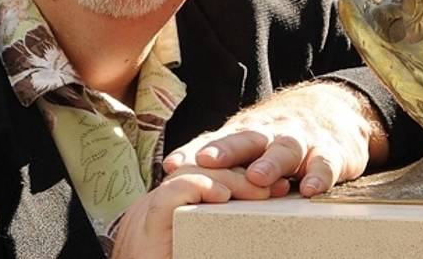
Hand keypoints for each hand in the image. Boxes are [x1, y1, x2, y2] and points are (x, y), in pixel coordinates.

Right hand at [110, 167, 288, 258]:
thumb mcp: (201, 251)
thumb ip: (222, 242)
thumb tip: (255, 240)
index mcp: (170, 215)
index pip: (204, 179)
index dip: (240, 179)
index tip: (273, 190)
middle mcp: (156, 207)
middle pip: (200, 171)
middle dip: (241, 174)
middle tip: (276, 186)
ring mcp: (148, 213)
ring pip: (188, 175)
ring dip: (230, 179)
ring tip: (261, 190)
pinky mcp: (146, 224)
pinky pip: (173, 194)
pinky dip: (200, 189)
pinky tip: (224, 196)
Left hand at [162, 83, 386, 196]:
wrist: (332, 109)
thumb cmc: (277, 133)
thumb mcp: (246, 140)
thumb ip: (214, 152)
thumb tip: (171, 171)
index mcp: (245, 133)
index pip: (215, 141)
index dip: (193, 152)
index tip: (174, 165)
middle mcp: (269, 133)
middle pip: (246, 139)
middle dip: (227, 150)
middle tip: (208, 161)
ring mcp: (300, 141)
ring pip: (285, 148)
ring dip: (271, 161)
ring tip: (258, 177)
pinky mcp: (330, 152)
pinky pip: (325, 163)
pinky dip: (319, 175)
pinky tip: (311, 189)